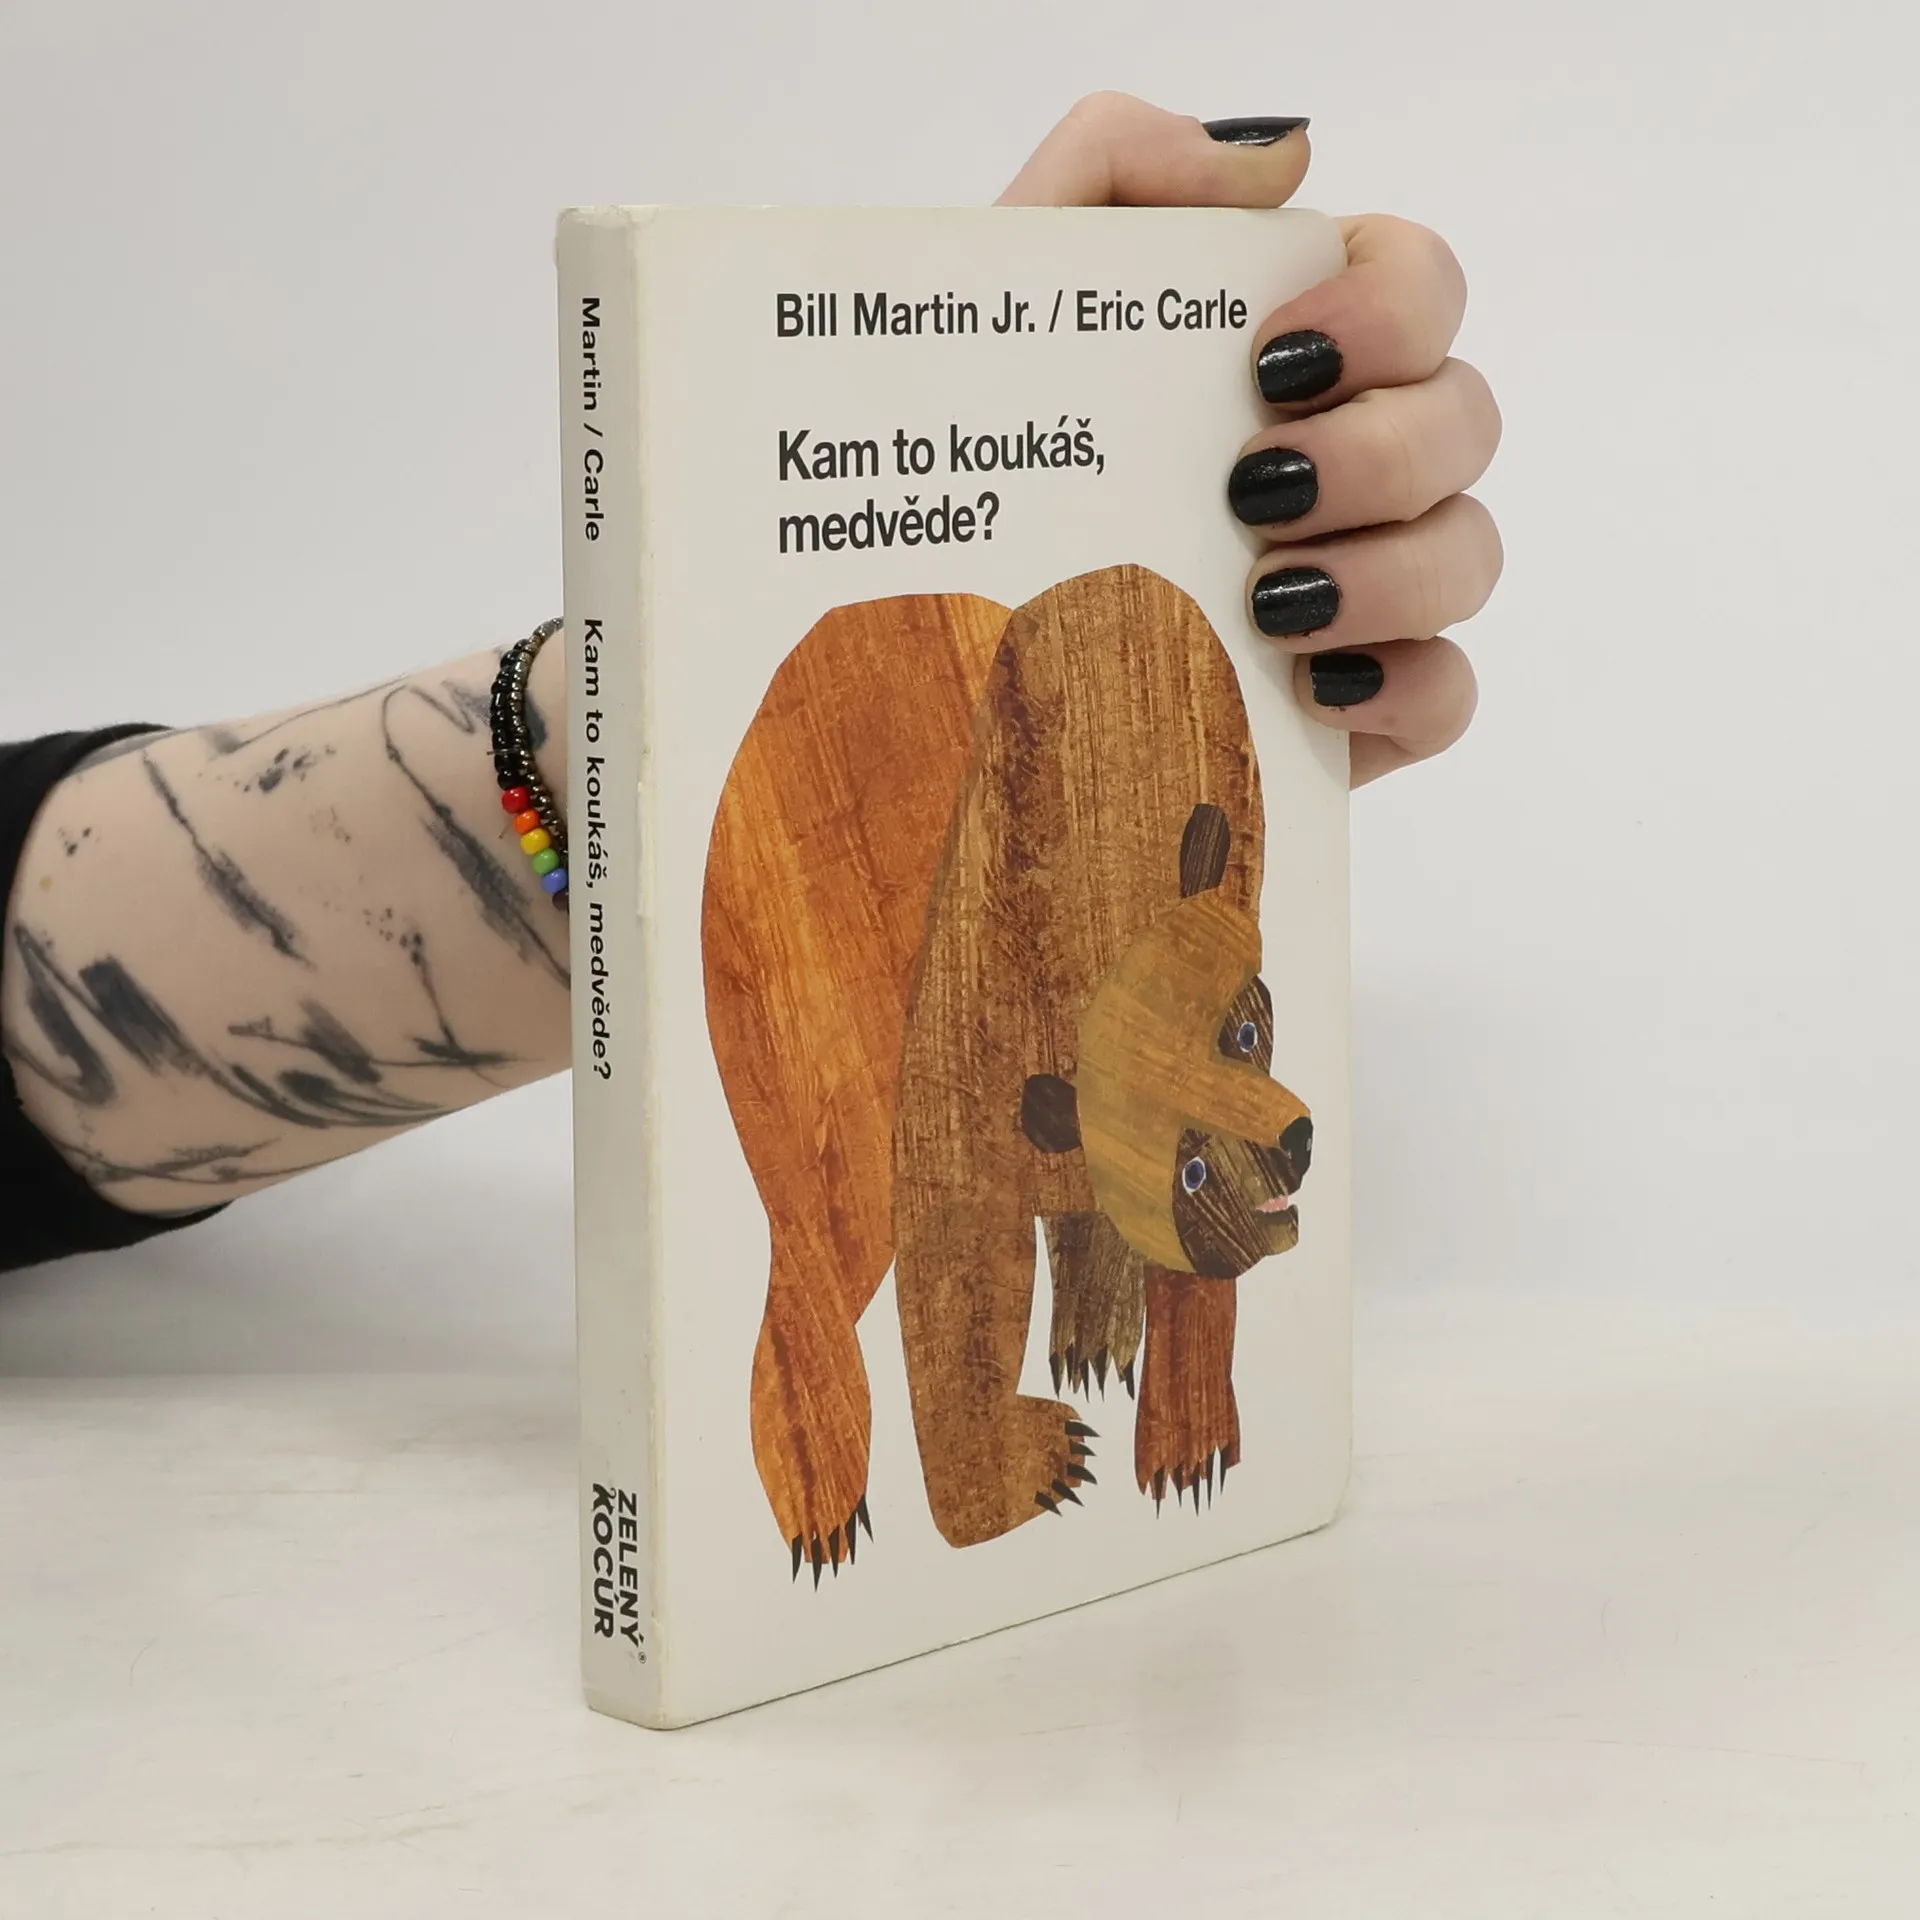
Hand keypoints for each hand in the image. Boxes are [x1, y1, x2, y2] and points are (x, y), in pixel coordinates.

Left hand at [999, 94, 1500, 786]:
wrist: (925, 619)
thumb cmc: (978, 440)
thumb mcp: (1008, 284)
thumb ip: (1119, 162)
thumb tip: (1282, 161)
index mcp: (1299, 345)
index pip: (1422, 285)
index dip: (1387, 310)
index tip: (1271, 362)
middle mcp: (1357, 451)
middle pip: (1463, 421)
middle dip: (1374, 455)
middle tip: (1252, 493)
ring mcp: (1369, 580)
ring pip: (1467, 555)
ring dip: (1384, 575)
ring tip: (1263, 603)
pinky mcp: (1358, 695)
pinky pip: (1447, 691)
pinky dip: (1402, 687)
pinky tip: (1310, 689)